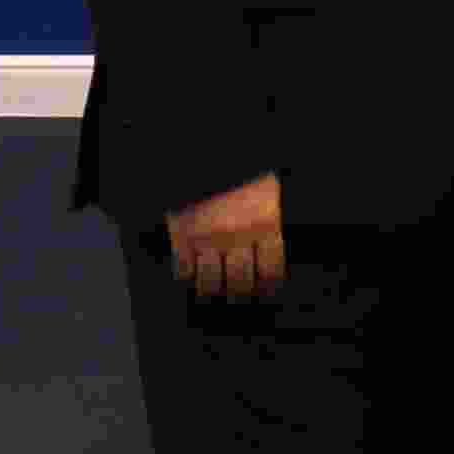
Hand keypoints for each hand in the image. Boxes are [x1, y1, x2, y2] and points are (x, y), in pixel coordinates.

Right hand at [163, 171, 288, 307]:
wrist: (208, 155)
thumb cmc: (244, 171)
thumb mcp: (269, 192)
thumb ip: (270, 222)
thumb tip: (271, 251)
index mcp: (266, 224)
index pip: (271, 269)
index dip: (269, 286)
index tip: (266, 291)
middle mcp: (237, 236)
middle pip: (240, 282)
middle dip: (240, 294)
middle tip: (239, 298)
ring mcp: (207, 239)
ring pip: (210, 282)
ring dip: (213, 292)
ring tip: (214, 294)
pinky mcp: (181, 237)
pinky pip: (183, 270)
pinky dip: (187, 277)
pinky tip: (191, 276)